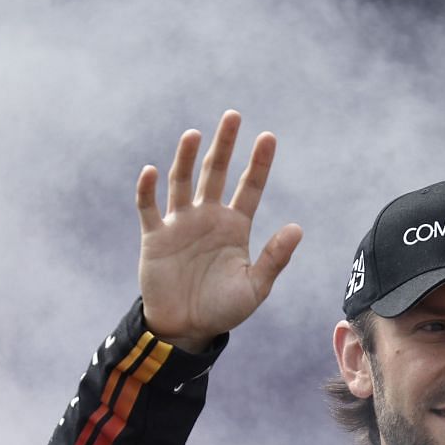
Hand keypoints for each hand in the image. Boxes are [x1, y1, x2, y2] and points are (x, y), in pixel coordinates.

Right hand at [136, 110, 303, 352]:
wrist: (186, 329)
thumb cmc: (223, 309)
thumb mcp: (255, 287)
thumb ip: (274, 258)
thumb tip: (296, 228)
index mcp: (235, 226)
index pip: (249, 186)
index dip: (259, 163)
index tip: (268, 136)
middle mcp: (208, 217)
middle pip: (216, 172)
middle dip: (225, 144)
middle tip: (233, 116)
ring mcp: (180, 224)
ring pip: (182, 181)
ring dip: (187, 157)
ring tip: (194, 134)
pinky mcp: (155, 236)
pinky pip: (149, 207)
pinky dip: (147, 189)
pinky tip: (151, 171)